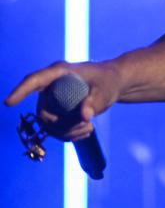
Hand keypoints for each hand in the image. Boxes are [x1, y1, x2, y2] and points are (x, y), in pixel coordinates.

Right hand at [5, 60, 123, 141]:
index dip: (21, 91)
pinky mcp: (57, 110)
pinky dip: (69, 134)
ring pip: (48, 124)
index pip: (34, 81)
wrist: (113, 83)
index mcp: (59, 73)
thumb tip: (85, 117)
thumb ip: (96, 101)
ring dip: (67, 132)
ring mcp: (52, 99)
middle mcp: (51, 86)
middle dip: (62, 124)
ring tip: (89, 128)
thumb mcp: (106, 89)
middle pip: (43, 111)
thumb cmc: (109, 80)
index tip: (9, 103)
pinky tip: (87, 131)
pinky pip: (55, 128)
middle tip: (86, 125)